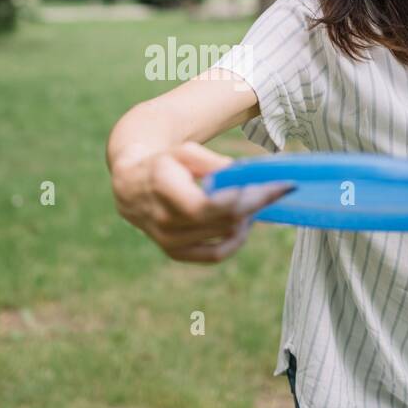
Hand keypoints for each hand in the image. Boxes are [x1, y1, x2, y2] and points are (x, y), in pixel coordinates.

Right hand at [110, 141, 294, 263]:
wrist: (130, 185)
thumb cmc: (163, 163)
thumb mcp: (184, 152)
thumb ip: (213, 163)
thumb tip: (245, 176)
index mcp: (163, 188)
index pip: (208, 205)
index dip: (244, 199)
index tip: (277, 187)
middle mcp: (163, 219)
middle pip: (224, 219)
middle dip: (255, 204)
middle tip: (276, 189)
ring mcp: (168, 240)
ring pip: (224, 235)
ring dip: (246, 219)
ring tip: (254, 201)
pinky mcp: (174, 252)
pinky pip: (214, 255)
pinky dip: (235, 241)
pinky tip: (244, 224)